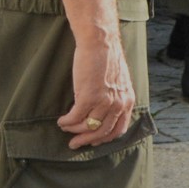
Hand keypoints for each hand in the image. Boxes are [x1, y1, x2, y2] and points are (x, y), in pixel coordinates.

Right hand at [60, 31, 136, 148]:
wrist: (100, 43)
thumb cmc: (106, 59)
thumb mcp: (118, 82)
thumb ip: (114, 97)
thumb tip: (102, 113)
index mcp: (127, 100)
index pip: (118, 129)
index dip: (104, 138)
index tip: (93, 142)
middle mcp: (118, 104)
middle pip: (102, 133)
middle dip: (86, 141)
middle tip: (74, 144)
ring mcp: (104, 101)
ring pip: (87, 127)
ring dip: (73, 130)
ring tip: (65, 127)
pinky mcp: (88, 97)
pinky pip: (75, 118)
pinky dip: (66, 122)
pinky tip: (61, 121)